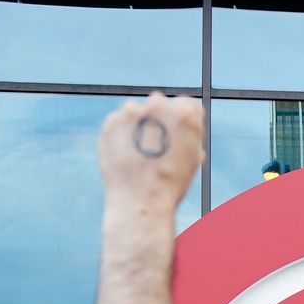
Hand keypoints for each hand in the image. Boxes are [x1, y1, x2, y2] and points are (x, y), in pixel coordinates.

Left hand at [96, 93, 202, 209]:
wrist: (141, 200)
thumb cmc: (172, 182)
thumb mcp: (193, 155)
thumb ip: (189, 132)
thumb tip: (180, 124)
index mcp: (185, 112)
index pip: (186, 104)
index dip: (182, 121)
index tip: (176, 134)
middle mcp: (158, 106)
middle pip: (159, 102)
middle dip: (157, 118)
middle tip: (156, 143)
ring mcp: (131, 113)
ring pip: (135, 112)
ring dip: (137, 125)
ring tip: (139, 152)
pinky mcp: (110, 122)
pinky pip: (117, 124)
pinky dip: (120, 135)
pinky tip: (126, 155)